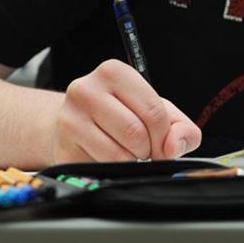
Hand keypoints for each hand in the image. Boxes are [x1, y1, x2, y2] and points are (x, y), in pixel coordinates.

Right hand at [51, 59, 201, 162]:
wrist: (72, 126)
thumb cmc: (118, 115)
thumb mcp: (154, 111)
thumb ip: (180, 127)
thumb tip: (174, 146)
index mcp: (112, 72)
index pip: (153, 111)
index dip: (165, 136)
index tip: (161, 143)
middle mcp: (85, 90)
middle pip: (135, 133)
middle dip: (148, 150)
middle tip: (143, 150)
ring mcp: (69, 118)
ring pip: (119, 154)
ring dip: (131, 161)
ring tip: (125, 152)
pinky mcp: (63, 147)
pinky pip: (102, 168)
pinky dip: (112, 170)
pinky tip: (106, 158)